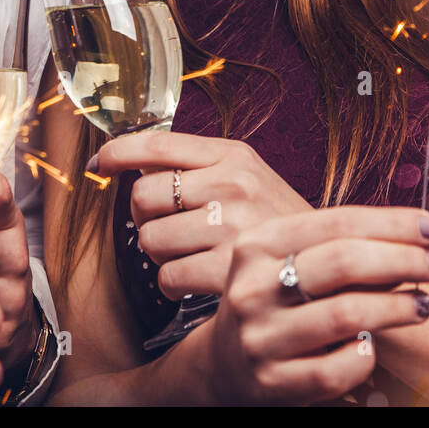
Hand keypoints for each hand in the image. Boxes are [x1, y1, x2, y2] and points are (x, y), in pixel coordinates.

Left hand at [90, 132, 312, 298]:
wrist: (328, 266)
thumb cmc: (276, 223)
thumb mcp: (247, 178)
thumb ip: (197, 168)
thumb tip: (128, 165)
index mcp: (233, 155)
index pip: (158, 143)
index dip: (118, 152)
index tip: (99, 163)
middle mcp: (233, 184)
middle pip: (143, 197)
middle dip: (144, 219)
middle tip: (167, 228)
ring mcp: (233, 225)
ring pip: (151, 240)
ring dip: (160, 256)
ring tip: (190, 255)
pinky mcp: (230, 269)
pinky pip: (168, 277)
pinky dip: (173, 284)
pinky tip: (196, 279)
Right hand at [201, 206, 428, 404]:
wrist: (222, 362)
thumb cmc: (276, 300)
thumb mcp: (287, 262)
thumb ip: (339, 245)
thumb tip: (419, 233)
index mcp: (257, 244)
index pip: (338, 222)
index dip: (393, 223)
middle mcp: (253, 287)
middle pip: (344, 262)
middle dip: (403, 260)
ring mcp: (260, 337)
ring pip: (347, 315)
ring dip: (398, 308)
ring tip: (425, 304)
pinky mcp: (270, 382)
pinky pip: (337, 369)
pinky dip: (366, 356)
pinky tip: (374, 347)